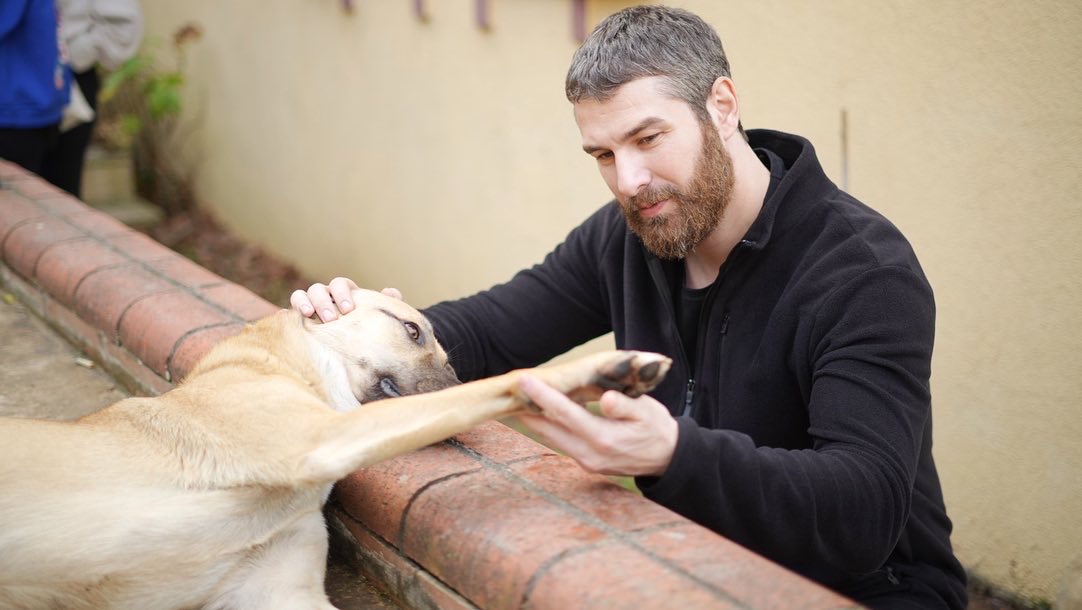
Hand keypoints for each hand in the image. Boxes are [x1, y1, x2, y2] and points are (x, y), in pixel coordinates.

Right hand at [289, 277, 402, 321]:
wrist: (350, 344)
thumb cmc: (364, 325)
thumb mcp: (375, 315)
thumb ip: (386, 304)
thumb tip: (392, 292)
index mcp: (343, 293)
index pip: (340, 284)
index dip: (342, 293)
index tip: (348, 308)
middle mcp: (324, 297)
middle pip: (318, 289)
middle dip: (323, 301)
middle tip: (331, 318)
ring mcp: (308, 307)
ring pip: (299, 295)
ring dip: (302, 303)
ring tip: (308, 315)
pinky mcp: (296, 320)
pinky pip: (287, 312)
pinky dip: (285, 313)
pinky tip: (285, 318)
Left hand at [515, 374, 677, 476]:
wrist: (668, 459)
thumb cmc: (657, 429)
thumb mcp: (648, 412)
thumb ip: (625, 405)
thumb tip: (605, 400)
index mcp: (604, 438)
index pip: (565, 413)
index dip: (543, 396)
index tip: (524, 381)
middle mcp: (589, 454)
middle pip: (548, 429)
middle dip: (527, 409)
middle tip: (509, 389)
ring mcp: (586, 462)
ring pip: (552, 437)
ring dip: (535, 419)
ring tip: (518, 399)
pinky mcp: (586, 463)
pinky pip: (561, 442)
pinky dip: (550, 427)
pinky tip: (541, 412)